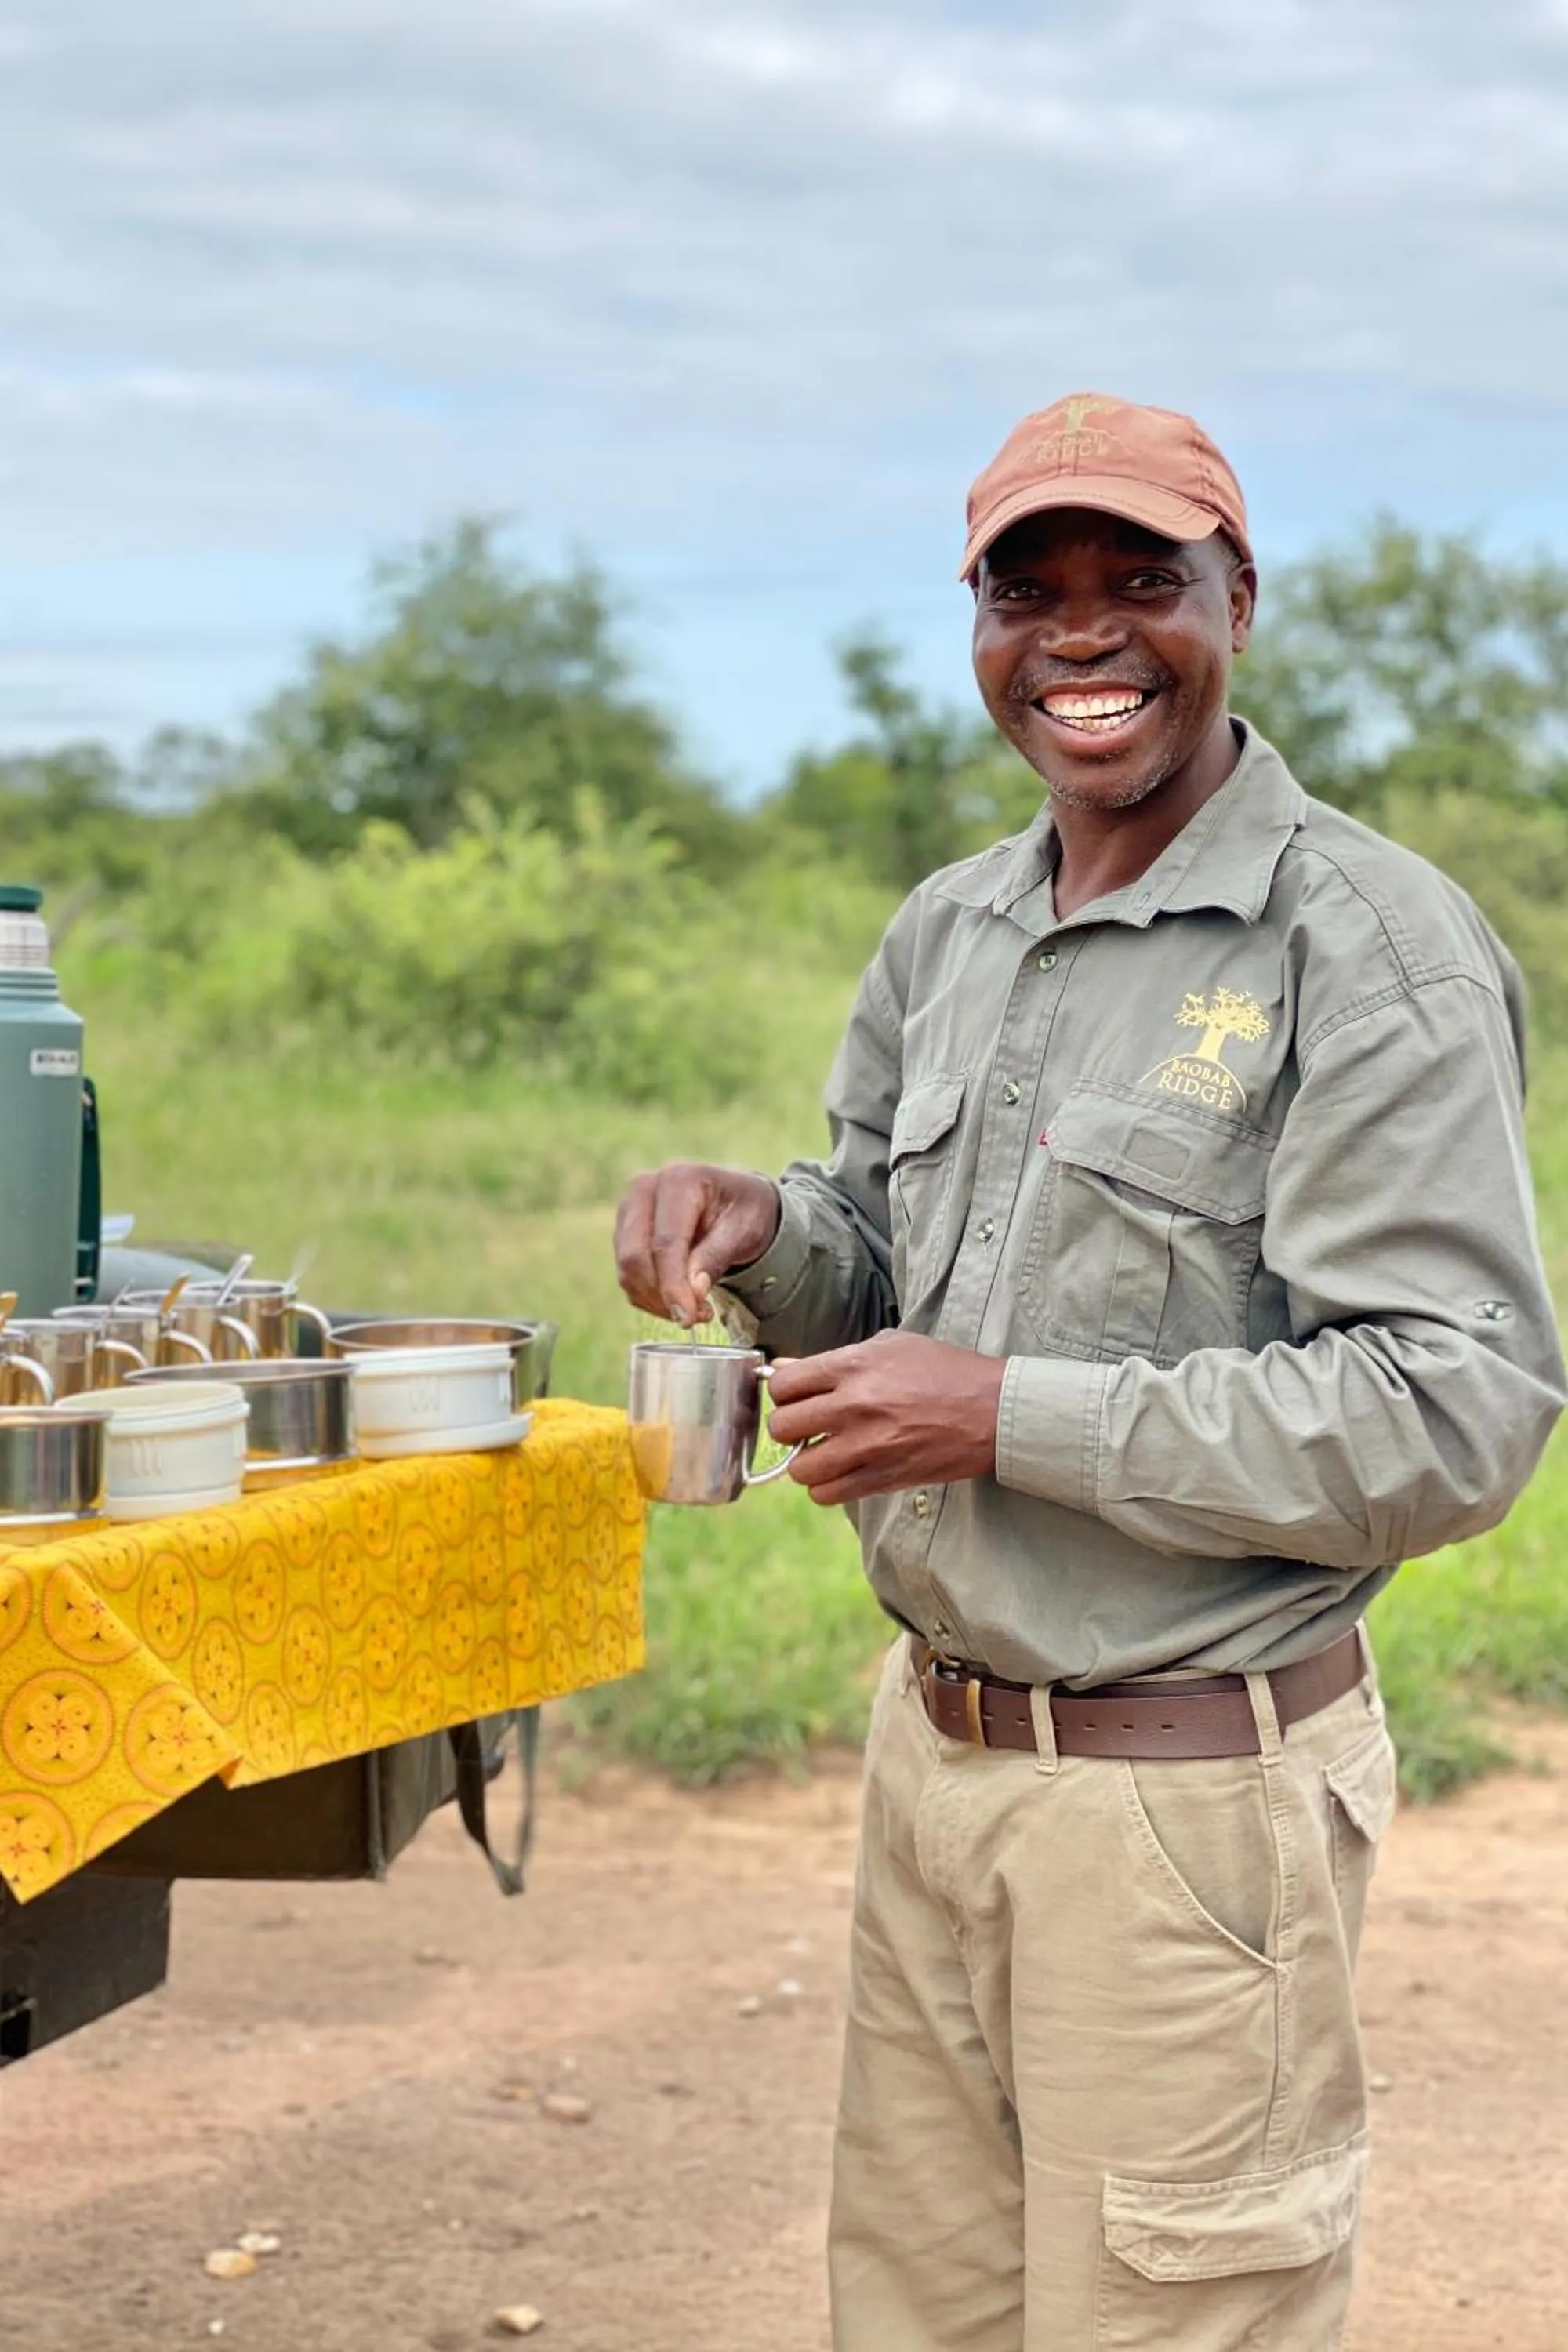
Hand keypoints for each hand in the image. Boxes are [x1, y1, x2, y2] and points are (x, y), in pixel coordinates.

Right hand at [615, 1162, 781, 1326]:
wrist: (735, 1201)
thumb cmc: (744, 1210)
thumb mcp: (744, 1231)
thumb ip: (715, 1258)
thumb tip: (691, 1293)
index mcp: (678, 1180)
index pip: (665, 1243)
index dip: (673, 1285)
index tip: (688, 1317)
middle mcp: (644, 1189)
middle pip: (635, 1257)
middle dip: (662, 1296)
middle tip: (696, 1317)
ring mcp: (629, 1210)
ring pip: (627, 1270)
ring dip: (657, 1300)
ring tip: (695, 1309)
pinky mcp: (624, 1232)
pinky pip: (628, 1276)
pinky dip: (650, 1297)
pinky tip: (680, 1299)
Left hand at [765, 1331, 1006, 1505]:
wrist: (993, 1412)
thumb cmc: (945, 1371)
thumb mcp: (891, 1346)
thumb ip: (834, 1358)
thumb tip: (784, 1366)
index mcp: (855, 1367)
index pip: (784, 1383)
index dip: (784, 1390)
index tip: (797, 1394)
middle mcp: (854, 1406)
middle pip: (783, 1427)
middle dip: (790, 1426)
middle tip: (808, 1425)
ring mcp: (867, 1447)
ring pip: (800, 1469)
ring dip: (806, 1462)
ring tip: (824, 1451)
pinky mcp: (882, 1478)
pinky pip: (826, 1495)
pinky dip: (826, 1487)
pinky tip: (841, 1472)